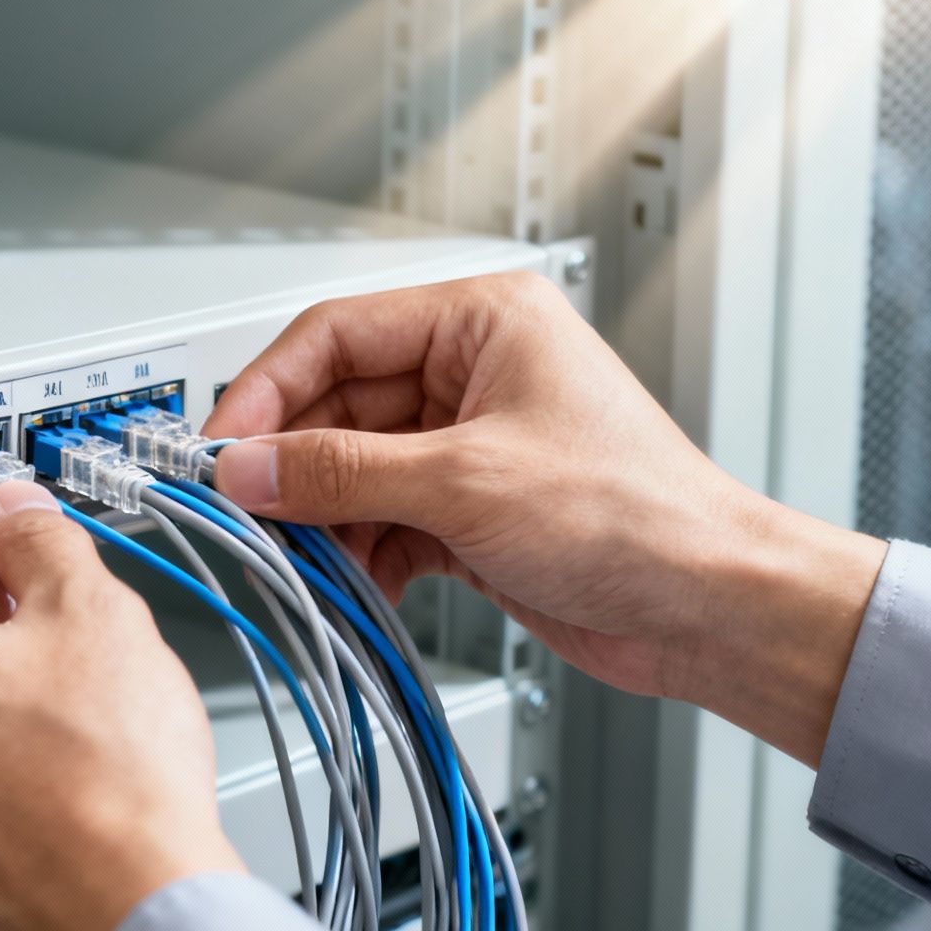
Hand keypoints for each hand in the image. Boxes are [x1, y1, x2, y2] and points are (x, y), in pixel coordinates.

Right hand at [202, 272, 885, 764]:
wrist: (709, 608)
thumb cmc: (639, 516)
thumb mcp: (464, 483)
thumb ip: (340, 472)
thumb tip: (248, 467)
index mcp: (482, 322)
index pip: (337, 333)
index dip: (268, 389)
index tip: (221, 445)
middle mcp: (473, 373)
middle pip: (337, 404)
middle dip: (291, 464)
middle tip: (242, 508)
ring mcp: (468, 444)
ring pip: (352, 468)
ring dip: (322, 517)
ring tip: (302, 557)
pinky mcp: (469, 510)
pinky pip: (382, 519)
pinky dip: (360, 553)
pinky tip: (355, 582)